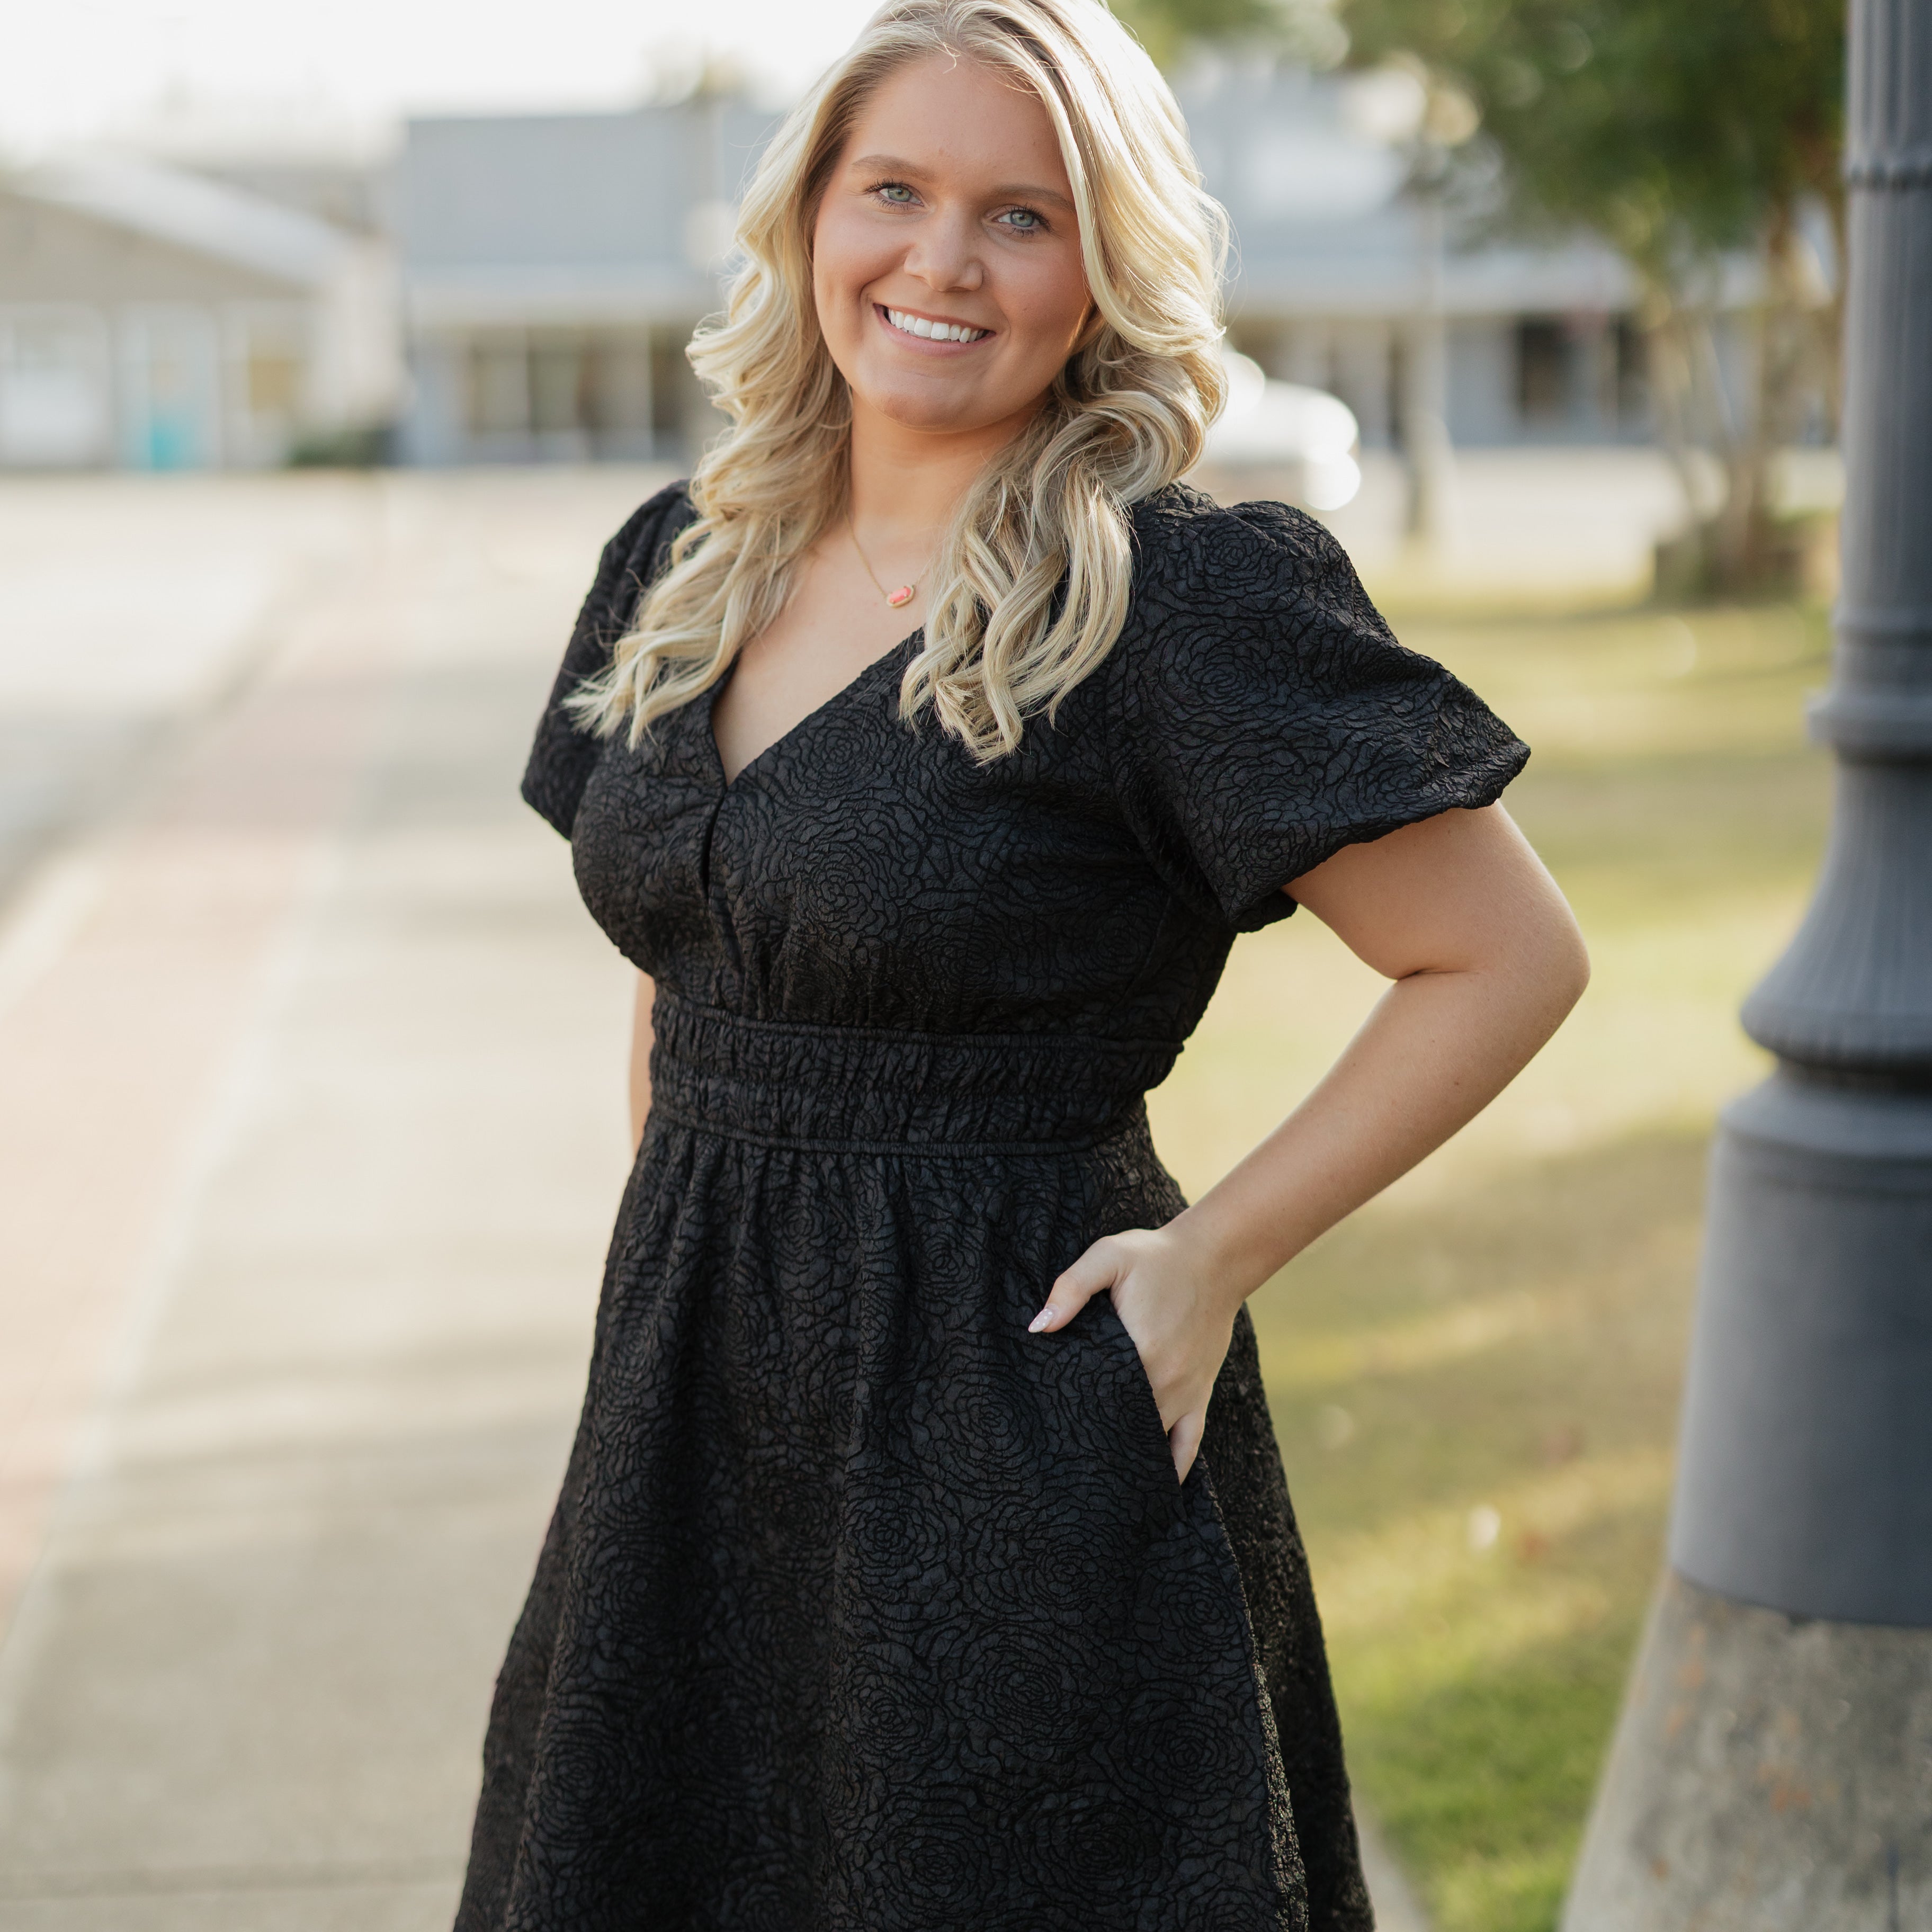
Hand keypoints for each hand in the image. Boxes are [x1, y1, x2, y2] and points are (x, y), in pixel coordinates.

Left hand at [1029, 1221, 1239, 1480]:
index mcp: (1140, 1351)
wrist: (1213, 1258)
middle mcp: (1166, 1381)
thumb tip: (1038, 1327)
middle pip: (1123, 1427)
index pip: (1098, 1400)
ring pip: (1153, 1441)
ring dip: (1128, 1459)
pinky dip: (1173, 1467)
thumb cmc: (1155, 1257)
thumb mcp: (1108, 1257)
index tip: (1050, 1435)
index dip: (1072, 1418)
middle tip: (1063, 1468)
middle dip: (1095, 1445)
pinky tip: (1156, 1489)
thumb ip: (1071, 1288)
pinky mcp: (1200, 1394)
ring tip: (1098, 1487)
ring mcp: (1186, 1392)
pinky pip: (1189, 1443)